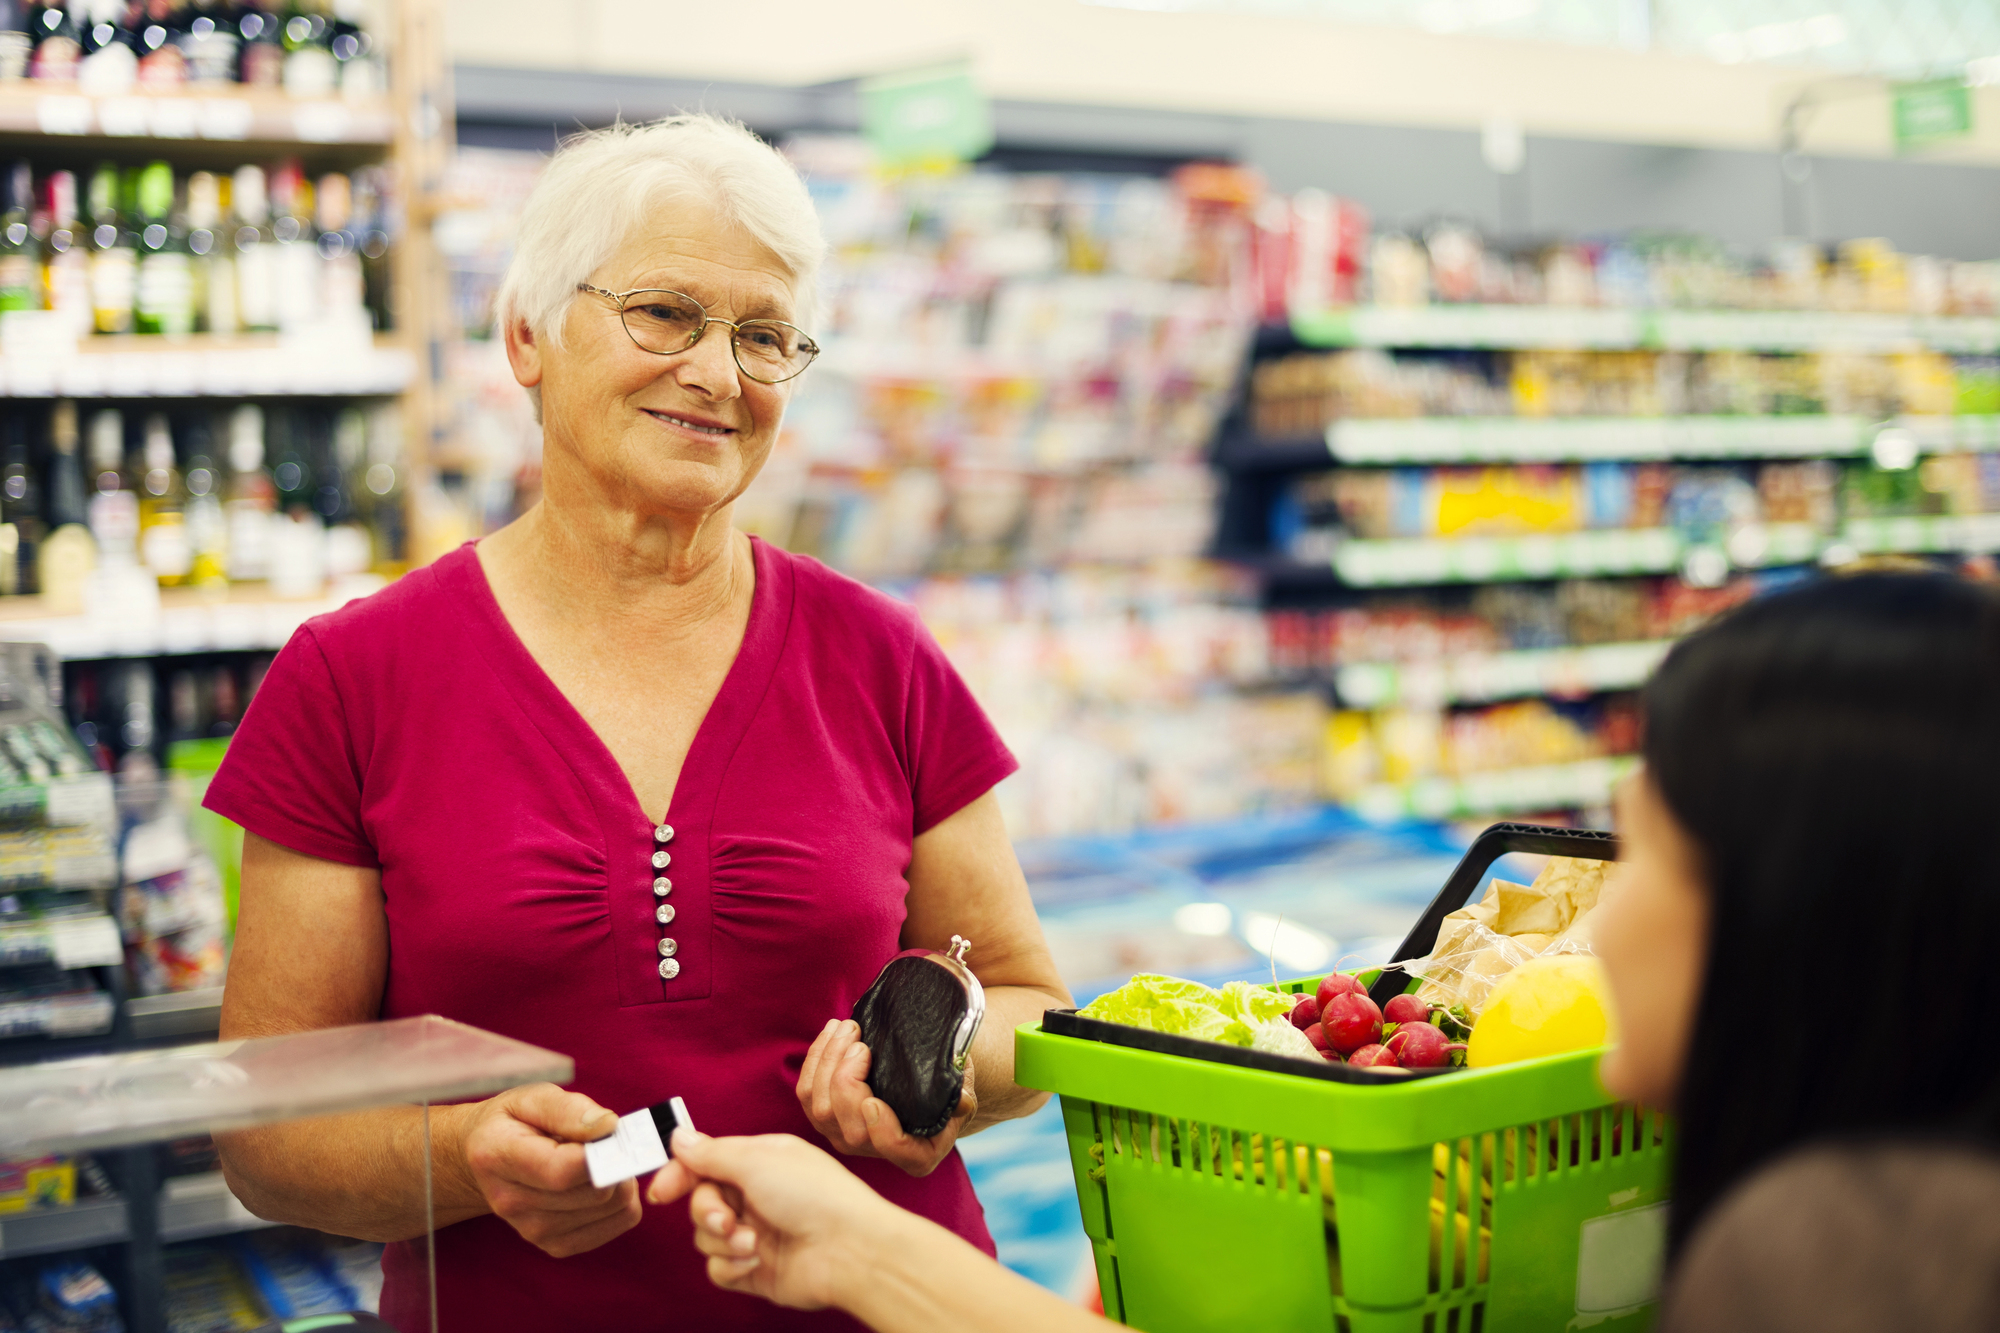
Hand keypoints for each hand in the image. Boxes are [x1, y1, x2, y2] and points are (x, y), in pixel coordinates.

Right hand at [454, 1083, 641, 1256]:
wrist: (486, 1159)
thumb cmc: (513, 1122)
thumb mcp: (533, 1098)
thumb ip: (568, 1110)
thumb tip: (607, 1127)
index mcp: (498, 1157)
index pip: (562, 1171)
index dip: (600, 1154)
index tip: (612, 1134)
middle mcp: (511, 1203)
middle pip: (593, 1193)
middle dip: (616, 1163)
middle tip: (608, 1142)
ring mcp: (531, 1230)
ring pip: (610, 1209)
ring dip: (621, 1181)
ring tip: (601, 1160)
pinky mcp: (553, 1245)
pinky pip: (614, 1225)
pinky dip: (621, 1203)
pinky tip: (602, 1182)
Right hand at [647, 1130, 897, 1309]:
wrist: (850, 1250)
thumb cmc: (814, 1195)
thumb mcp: (757, 1160)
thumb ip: (712, 1153)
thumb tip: (679, 1137)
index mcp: (758, 1162)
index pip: (705, 1163)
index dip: (679, 1175)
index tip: (661, 1192)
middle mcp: (755, 1196)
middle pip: (701, 1201)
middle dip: (707, 1211)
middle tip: (727, 1219)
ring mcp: (755, 1233)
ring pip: (705, 1237)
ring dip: (723, 1241)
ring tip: (753, 1242)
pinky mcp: (754, 1270)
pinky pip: (718, 1270)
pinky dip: (730, 1266)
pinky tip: (753, 1262)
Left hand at [796, 1019, 975, 1176]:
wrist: (925, 1080)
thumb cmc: (946, 1085)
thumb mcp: (962, 1089)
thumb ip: (961, 1097)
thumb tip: (962, 1102)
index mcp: (916, 1154)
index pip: (893, 1149)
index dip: (879, 1128)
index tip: (872, 1100)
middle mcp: (875, 1151)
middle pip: (845, 1125)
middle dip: (844, 1077)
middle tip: (858, 1038)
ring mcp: (845, 1136)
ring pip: (818, 1107)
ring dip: (826, 1060)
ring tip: (846, 1027)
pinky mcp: (826, 1117)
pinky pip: (806, 1093)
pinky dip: (815, 1059)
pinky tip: (832, 1033)